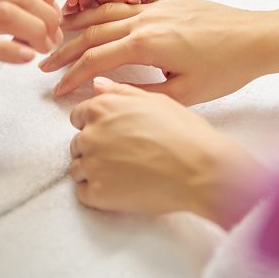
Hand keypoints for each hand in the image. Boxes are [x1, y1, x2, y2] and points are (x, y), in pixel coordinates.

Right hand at [40, 0, 278, 104]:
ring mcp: (156, 4)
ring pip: (106, 9)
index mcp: (145, 44)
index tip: (56, 88)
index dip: (72, 76)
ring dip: (79, 21)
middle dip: (65, 50)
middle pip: (93, 33)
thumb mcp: (183, 93)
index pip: (95, 60)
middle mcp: (145, 19)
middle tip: (45, 61)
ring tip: (58, 30)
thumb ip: (139, 91)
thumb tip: (102, 89)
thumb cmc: (225, 69)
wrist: (257, 39)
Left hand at [69, 77, 268, 228]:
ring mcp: (92, 165)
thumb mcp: (155, 100)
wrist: (200, 169)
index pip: (78, 116)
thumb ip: (120, 92)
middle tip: (123, 156)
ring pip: (78, 169)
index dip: (95, 125)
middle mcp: (91, 134)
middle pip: (78, 143)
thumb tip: (96, 84)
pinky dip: (98, 193)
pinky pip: (84, 193)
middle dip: (95, 149)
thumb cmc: (184, 132)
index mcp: (102, 108)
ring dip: (94, 171)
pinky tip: (121, 189)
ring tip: (124, 174)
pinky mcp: (97, 193)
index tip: (111, 134)